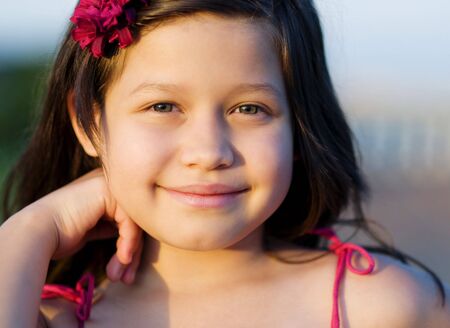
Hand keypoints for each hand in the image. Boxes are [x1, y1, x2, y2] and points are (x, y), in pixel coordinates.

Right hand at [28, 168, 142, 283]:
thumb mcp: (92, 229)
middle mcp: (109, 184)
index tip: (126, 273)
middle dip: (133, 253)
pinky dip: (129, 244)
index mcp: (105, 189)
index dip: (131, 248)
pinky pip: (131, 222)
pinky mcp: (108, 193)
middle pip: (136, 221)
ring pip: (136, 223)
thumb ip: (111, 225)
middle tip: (127, 279)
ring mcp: (109, 185)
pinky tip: (123, 259)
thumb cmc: (58, 236)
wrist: (36, 234)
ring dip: (131, 253)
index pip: (131, 219)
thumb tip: (131, 235)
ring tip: (120, 276)